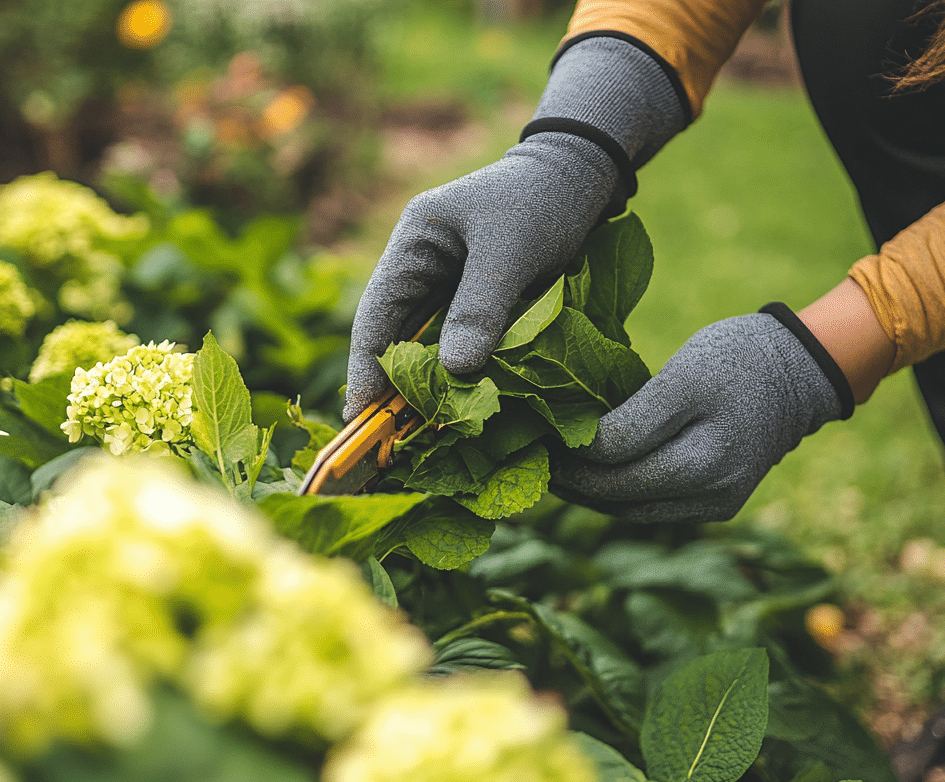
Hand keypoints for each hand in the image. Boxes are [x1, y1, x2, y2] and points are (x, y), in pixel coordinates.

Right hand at [343, 133, 617, 421]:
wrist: (583, 173)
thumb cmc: (543, 200)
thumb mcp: (510, 251)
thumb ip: (480, 308)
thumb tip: (453, 371)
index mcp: (413, 243)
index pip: (376, 316)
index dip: (366, 369)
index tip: (361, 418)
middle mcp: (421, 266)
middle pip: (395, 337)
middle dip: (393, 388)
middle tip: (387, 444)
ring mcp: (448, 284)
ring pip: (426, 346)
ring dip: (427, 387)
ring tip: (419, 438)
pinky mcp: (477, 300)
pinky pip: (458, 344)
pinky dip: (458, 376)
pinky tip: (458, 408)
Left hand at [550, 306, 852, 521]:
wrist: (799, 375)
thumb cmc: (736, 359)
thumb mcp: (684, 371)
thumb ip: (634, 413)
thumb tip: (580, 442)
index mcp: (702, 448)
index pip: (616, 457)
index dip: (572, 451)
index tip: (539, 433)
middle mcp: (711, 485)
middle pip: (621, 494)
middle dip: (573, 480)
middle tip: (534, 460)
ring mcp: (717, 502)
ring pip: (634, 512)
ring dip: (591, 497)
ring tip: (554, 475)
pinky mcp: (718, 506)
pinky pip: (656, 511)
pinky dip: (622, 499)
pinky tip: (593, 481)